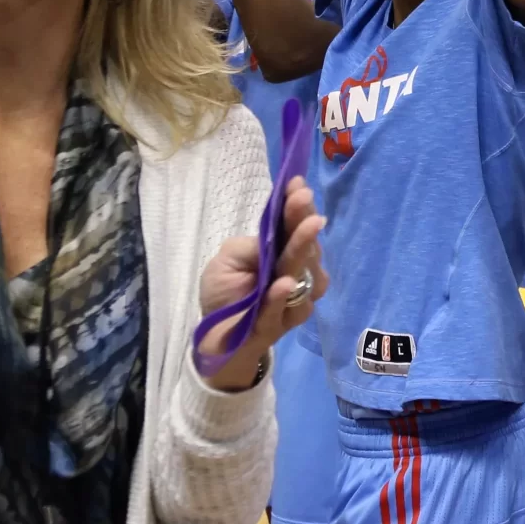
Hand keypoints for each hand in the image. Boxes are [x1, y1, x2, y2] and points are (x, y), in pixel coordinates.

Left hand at [196, 175, 327, 391]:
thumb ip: (249, 247)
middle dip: (304, 221)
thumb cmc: (223, 293)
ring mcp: (295, 297)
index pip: (292, 225)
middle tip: (304, 200)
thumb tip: (273, 237)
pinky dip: (281, 297)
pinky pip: (288, 309)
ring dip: (305, 252)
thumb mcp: (226, 260)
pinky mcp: (285, 323)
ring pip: (308, 276)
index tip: (297, 185)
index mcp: (279, 250)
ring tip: (306, 229)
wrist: (215, 338)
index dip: (296, 205)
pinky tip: (281, 284)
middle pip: (306, 245)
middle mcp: (294, 270)